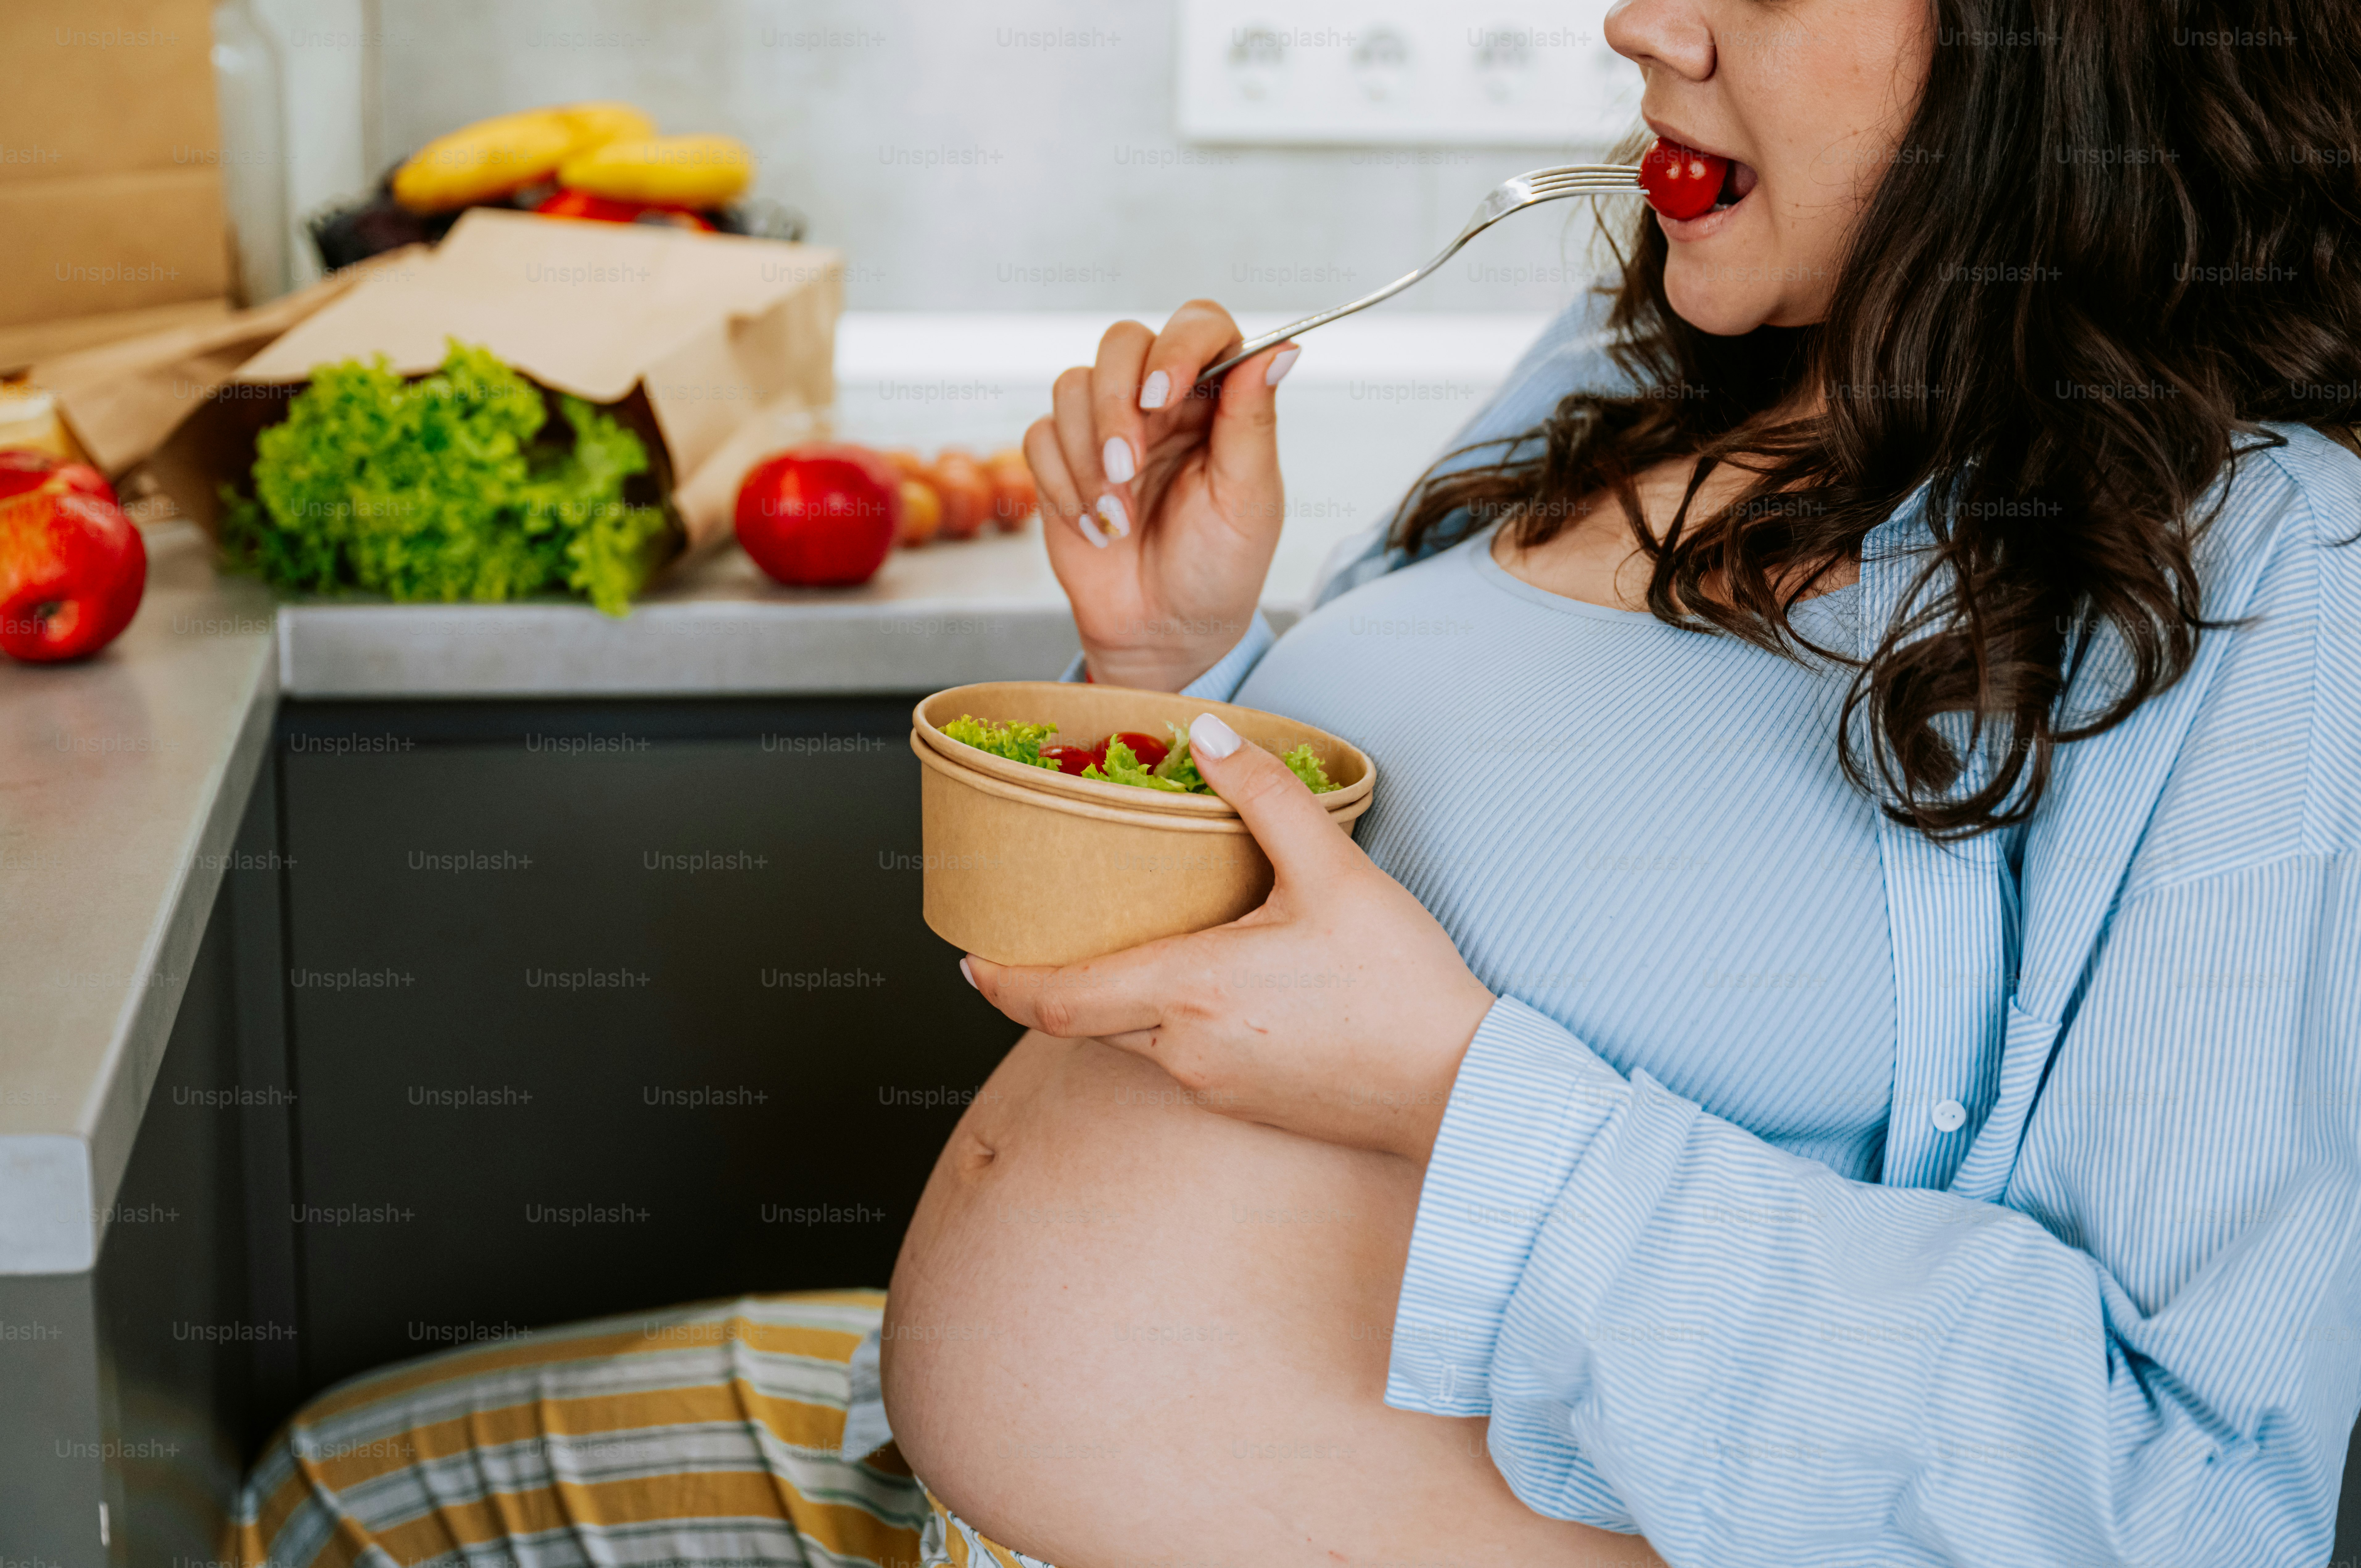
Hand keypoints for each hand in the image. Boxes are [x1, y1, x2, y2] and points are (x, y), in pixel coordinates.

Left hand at [962, 713, 1495, 1162]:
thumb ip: (1266, 799)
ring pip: (1132, 1040)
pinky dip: (1166, 1020)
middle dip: (1053, 982)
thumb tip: (1210, 736)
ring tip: (1135, 946)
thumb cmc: (1401, 987)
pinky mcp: (1245, 1105)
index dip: (999, 983)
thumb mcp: (1336, 874)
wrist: (1462, 1088)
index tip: (968, 959)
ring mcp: (1212, 1087)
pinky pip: (1177, 1059)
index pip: (1055, 1000)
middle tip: (1041, 939)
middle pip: (1084, 1020)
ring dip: (1118, 998)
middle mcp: (1184, 1050)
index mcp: (1189, 991)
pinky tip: (1205, 985)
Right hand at [1025, 302, 1300, 691]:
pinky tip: (1095, 527)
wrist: (1163, 631)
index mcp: (1217, 399)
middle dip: (1117, 405)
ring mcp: (1106, 425)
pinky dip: (1063, 484)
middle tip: (1129, 468)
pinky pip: (1040, 435)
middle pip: (1121, 342)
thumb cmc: (1218, 568)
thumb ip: (1253, 421)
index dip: (1178, 345)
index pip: (1199, 325)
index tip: (1163, 393)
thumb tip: (1280, 350)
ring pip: (1073, 384)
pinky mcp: (1061, 458)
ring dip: (1089, 456)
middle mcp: (1161, 401)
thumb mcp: (1249, 500)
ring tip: (1118, 516)